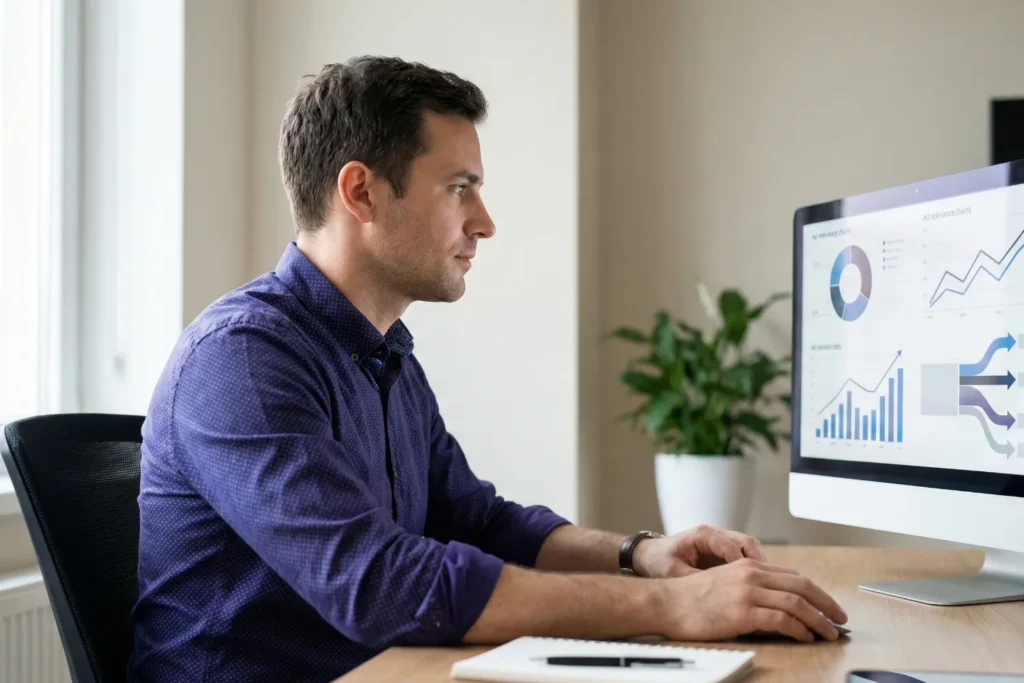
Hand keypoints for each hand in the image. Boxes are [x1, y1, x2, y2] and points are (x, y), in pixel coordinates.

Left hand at [632, 525, 765, 577]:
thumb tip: (718, 594)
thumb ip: (696, 580)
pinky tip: (755, 586)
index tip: (751, 584)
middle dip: (758, 562)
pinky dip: (752, 568)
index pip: (732, 546)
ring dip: (758, 565)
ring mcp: (721, 541)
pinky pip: (744, 556)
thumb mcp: (674, 573)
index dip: (743, 565)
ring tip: (764, 586)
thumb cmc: (659, 562)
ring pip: (749, 547)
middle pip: (747, 542)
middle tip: (765, 584)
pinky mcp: (723, 551)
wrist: (648, 556)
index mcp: (703, 535)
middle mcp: (715, 534)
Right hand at [654, 558, 847, 641]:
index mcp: (748, 565)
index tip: (828, 605)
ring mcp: (747, 592)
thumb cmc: (691, 597)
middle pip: (802, 585)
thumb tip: (775, 601)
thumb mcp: (724, 581)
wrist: (666, 602)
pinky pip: (781, 620)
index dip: (816, 591)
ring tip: (829, 632)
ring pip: (796, 602)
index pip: (793, 575)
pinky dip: (799, 629)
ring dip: (818, 619)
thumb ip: (749, 585)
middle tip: (840, 618)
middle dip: (826, 603)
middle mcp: (751, 574)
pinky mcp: (742, 612)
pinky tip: (805, 637)